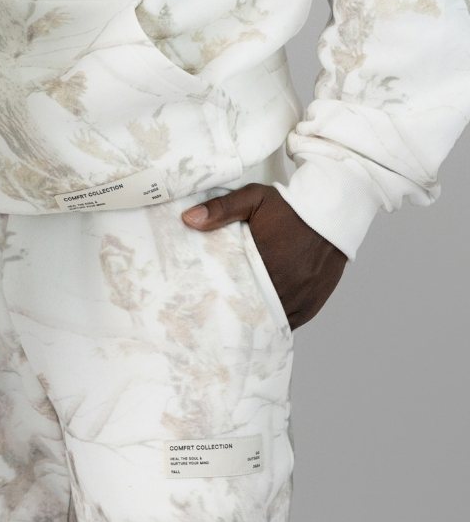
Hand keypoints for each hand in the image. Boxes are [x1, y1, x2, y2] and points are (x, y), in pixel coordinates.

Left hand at [182, 183, 345, 328]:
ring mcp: (300, 299)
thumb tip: (188, 219)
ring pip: (269, 319)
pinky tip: (260, 318)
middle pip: (250, 309)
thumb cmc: (291, 207)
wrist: (333, 214)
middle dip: (234, 311)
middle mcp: (284, 286)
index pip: (233, 290)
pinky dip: (274, 320)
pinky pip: (288, 322)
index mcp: (265, 261)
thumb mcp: (254, 199)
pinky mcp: (311, 305)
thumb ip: (221, 209)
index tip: (204, 299)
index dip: (218, 297)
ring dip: (254, 318)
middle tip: (216, 311)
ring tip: (234, 319)